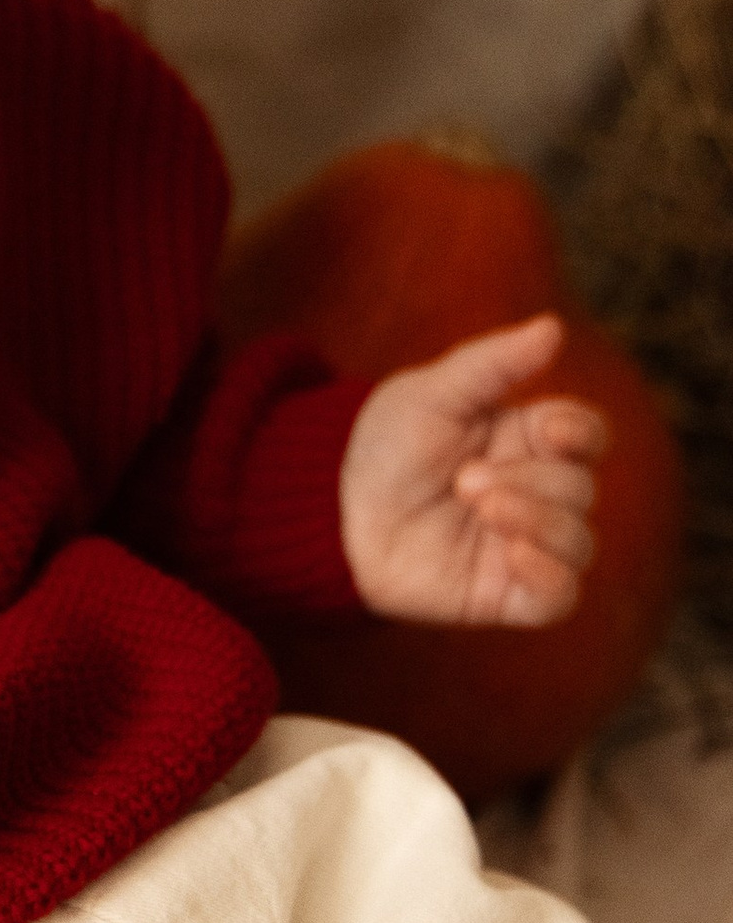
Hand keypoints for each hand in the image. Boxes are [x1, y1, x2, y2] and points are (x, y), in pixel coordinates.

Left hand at [338, 315, 605, 626]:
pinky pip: (560, 596)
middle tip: (465, 479)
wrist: (334, 512)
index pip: (587, 435)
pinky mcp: (507, 592)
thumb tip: (553, 326)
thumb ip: (493, 364)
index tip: (549, 428)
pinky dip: (550, 575)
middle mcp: (537, 492)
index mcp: (528, 439)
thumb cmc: (386, 446)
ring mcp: (525, 544)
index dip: (580, 433)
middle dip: (528, 480)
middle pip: (580, 487)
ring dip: (538, 521)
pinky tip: (514, 553)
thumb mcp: (431, 393)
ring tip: (480, 507)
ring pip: (579, 541)